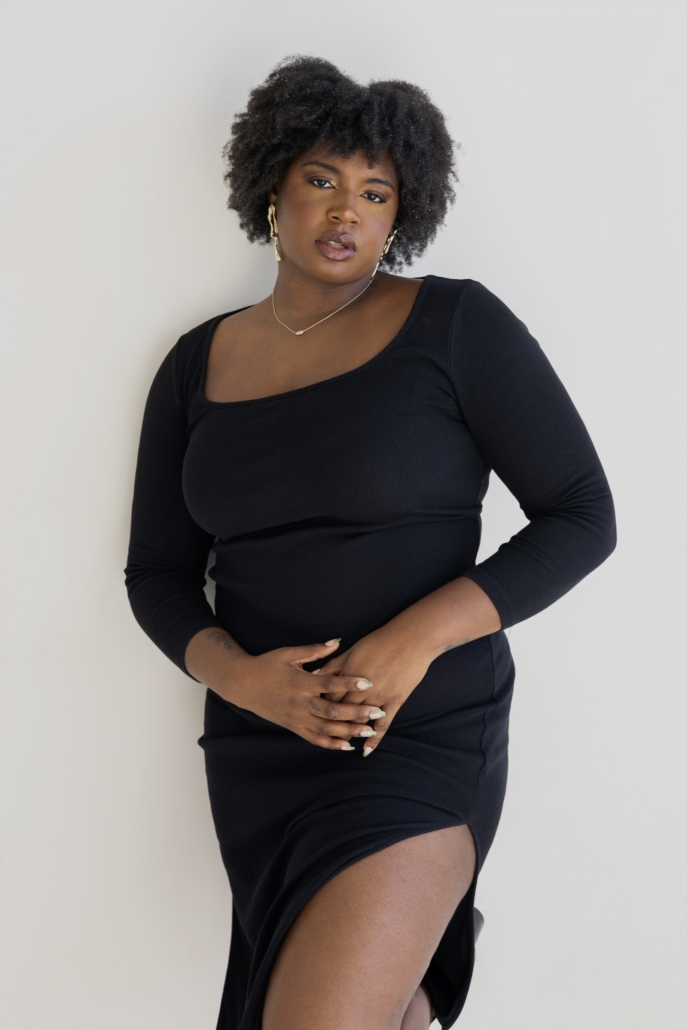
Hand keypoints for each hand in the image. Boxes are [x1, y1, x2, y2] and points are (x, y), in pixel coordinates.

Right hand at [225, 639, 386, 750]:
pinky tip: (347, 746)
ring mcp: (296, 717)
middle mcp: (300, 703)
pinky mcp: (292, 726)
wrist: (242, 684)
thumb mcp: (288, 653)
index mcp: (301, 682)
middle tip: (378, 711)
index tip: (368, 683)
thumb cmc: (267, 665)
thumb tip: (338, 641)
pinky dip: (330, 743)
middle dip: (356, 713)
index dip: (349, 684)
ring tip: (368, 732)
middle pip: (332, 711)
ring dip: (348, 731)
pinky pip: (313, 738)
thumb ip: (314, 650)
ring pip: (325, 729)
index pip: (329, 684)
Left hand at [313, 623, 434, 756]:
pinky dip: (374, 739)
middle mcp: (361, 689)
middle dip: (332, 721)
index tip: (315, 712)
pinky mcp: (394, 702)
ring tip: (342, 740)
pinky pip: (382, 724)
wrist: (411, 639)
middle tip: (325, 730)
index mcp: (348, 675)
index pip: (328, 697)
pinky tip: (366, 751)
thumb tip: (316, 673)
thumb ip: (334, 664)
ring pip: (359, 720)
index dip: (320, 705)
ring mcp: (378, 697)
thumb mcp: (353, 649)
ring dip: (350, 730)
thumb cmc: (380, 641)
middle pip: (341, 711)